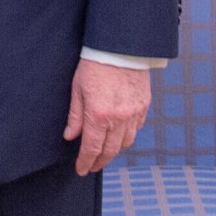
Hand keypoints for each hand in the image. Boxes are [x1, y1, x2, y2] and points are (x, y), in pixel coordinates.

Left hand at [64, 59, 152, 176]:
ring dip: (115, 150)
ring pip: (126, 142)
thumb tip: (71, 136)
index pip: (92, 149)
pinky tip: (121, 133)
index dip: (86, 162)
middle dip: (100, 162)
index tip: (81, 169)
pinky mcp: (144, 105)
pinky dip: (128, 134)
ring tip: (106, 151)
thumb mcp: (78, 89)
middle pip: (110, 151)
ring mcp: (133, 113)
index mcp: (98, 115)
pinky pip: (137, 127)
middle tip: (92, 166)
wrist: (121, 47)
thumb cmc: (96, 65)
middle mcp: (118, 118)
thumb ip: (76, 116)